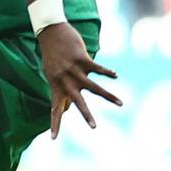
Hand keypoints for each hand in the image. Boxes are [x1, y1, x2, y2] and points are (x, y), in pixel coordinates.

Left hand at [38, 21, 120, 136]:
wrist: (49, 32)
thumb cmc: (52, 55)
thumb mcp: (51, 75)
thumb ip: (60, 91)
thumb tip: (67, 108)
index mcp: (56, 86)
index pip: (54, 109)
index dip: (54, 124)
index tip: (53, 139)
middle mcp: (65, 81)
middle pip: (77, 101)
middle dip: (86, 114)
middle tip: (94, 127)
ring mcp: (73, 70)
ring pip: (93, 87)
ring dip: (108, 96)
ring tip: (121, 104)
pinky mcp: (82, 59)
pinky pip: (97, 69)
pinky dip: (107, 73)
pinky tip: (115, 76)